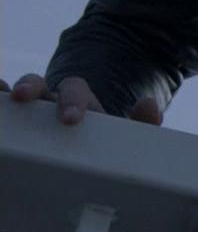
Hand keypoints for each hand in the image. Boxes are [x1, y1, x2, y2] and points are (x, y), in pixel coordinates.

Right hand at [8, 73, 162, 125]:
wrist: (87, 148)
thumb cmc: (103, 140)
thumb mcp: (123, 132)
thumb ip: (142, 122)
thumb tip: (150, 103)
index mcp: (79, 99)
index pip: (75, 88)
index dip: (72, 100)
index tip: (71, 119)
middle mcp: (51, 99)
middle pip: (40, 83)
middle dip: (31, 86)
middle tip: (23, 96)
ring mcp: (31, 110)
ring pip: (17, 92)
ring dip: (6, 90)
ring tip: (0, 94)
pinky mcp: (18, 122)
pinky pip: (2, 107)